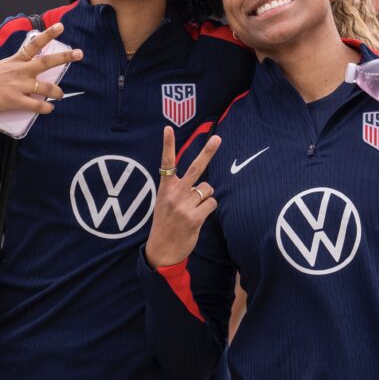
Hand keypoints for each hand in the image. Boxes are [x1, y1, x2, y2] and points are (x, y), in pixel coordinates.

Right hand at [0, 22, 81, 116]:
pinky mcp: (14, 100)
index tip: (60, 26)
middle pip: (46, 62)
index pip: (34, 44)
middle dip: (65, 57)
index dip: (48, 34)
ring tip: (61, 94)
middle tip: (79, 53)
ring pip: (46, 87)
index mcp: (15, 60)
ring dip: (57, 91)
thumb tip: (33, 72)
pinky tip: (49, 108)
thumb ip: (18, 67)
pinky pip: (36, 105)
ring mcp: (17, 85)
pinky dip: (46, 107)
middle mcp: (19, 70)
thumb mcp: (1, 67)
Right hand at [145, 127, 221, 268]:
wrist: (161, 250)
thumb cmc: (166, 223)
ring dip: (206, 197)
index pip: (166, 163)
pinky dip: (209, 208)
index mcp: (165, 188)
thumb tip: (202, 182)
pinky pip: (212, 203)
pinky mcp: (195, 218)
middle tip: (217, 138)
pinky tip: (199, 217)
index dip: (167, 145)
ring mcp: (184, 206)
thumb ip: (178, 189)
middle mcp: (174, 194)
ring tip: (194, 209)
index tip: (167, 128)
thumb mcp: (164, 203)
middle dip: (207, 152)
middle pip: (195, 168)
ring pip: (208, 189)